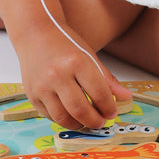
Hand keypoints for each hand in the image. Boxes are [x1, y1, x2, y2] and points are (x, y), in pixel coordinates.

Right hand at [15, 21, 130, 129]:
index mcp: (76, 62)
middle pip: (80, 110)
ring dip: (78, 125)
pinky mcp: (32, 95)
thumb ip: (107, 79)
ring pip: (63, 118)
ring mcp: (42, 86)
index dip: (109, 107)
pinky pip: (50, 116)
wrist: (35, 33)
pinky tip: (71, 115)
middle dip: (94, 121)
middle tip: (101, 122)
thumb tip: (126, 97)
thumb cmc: (64, 43)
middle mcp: (57, 75)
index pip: (99, 93)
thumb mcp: (89, 55)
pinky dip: (63, 119)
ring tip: (87, 122)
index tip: (112, 112)